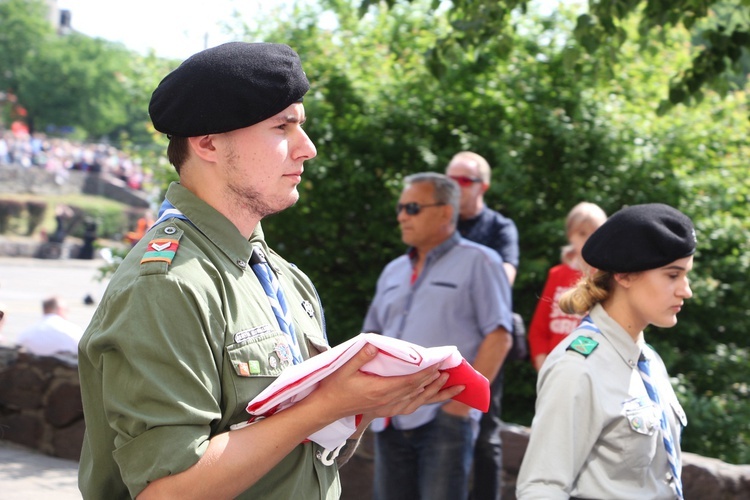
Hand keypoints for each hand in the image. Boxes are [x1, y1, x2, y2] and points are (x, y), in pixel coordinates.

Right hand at [307, 342, 464, 423]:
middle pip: (417, 389)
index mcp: (379, 390)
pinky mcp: (386, 409)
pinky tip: (433, 395)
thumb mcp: (343, 369)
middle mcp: (387, 401)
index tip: (439, 363)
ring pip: (418, 399)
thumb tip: (374, 344)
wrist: (327, 409)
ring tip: (453, 383)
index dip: (426, 373)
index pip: (409, 381)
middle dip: (436, 378)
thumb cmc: (334, 387)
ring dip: (436, 391)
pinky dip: (425, 400)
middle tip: (452, 368)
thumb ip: (360, 357)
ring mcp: (387, 407)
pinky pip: (411, 406)